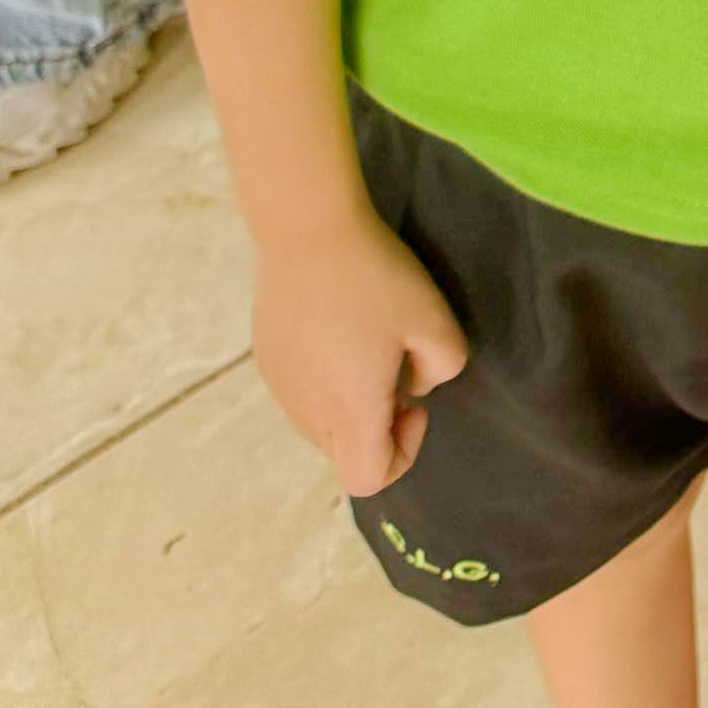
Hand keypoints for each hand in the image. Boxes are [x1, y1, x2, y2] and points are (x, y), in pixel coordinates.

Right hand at [251, 212, 466, 496]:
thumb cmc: (376, 277)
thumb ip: (443, 369)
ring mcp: (279, 385)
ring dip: (351, 402)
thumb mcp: (436, 322)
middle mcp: (306, 410)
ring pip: (320, 424)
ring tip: (368, 342)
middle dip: (378, 426)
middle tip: (396, 367)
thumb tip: (413, 385)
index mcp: (348, 411)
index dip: (401, 455)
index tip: (412, 402)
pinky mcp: (265, 358)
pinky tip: (340, 325)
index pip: (367, 480)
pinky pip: (301, 391)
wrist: (306, 228)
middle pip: (344, 453)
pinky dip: (325, 378)